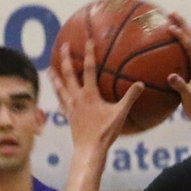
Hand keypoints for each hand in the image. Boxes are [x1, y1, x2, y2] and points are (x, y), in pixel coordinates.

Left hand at [50, 37, 141, 154]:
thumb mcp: (120, 114)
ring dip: (55, 77)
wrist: (89, 150)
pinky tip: (57, 95)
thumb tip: (141, 84)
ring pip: (60, 88)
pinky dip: (58, 96)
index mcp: (89, 94)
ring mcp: (71, 107)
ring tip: (50, 68)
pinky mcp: (68, 117)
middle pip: (69, 74)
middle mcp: (77, 98)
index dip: (89, 54)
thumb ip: (130, 98)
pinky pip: (61, 102)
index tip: (88, 41)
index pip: (89, 69)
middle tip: (64, 46)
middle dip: (66, 59)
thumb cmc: (105, 132)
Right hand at [163, 14, 190, 149]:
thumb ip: (180, 86)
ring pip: (189, 42)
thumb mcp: (189, 97)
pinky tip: (166, 42)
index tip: (170, 27)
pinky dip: (177, 43)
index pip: (190, 45)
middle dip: (182, 24)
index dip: (180, 35)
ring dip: (181, 30)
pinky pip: (184, 51)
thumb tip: (170, 76)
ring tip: (169, 20)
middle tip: (170, 12)